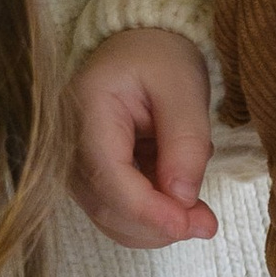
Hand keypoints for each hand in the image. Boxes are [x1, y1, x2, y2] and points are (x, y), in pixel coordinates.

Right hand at [67, 29, 218, 249]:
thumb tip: (182, 199)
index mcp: (85, 110)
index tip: (189, 225)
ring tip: (200, 214)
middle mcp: (67, 144)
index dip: (148, 211)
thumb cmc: (159, 58)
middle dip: (158, 225)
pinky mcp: (91, 178)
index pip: (109, 177)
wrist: (139, 48)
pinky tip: (179, 203)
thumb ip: (185, 140)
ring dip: (156, 228)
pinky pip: (117, 212)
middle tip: (207, 223)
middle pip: (106, 206)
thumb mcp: (183, 86)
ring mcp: (76, 164)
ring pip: (111, 218)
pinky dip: (150, 219)